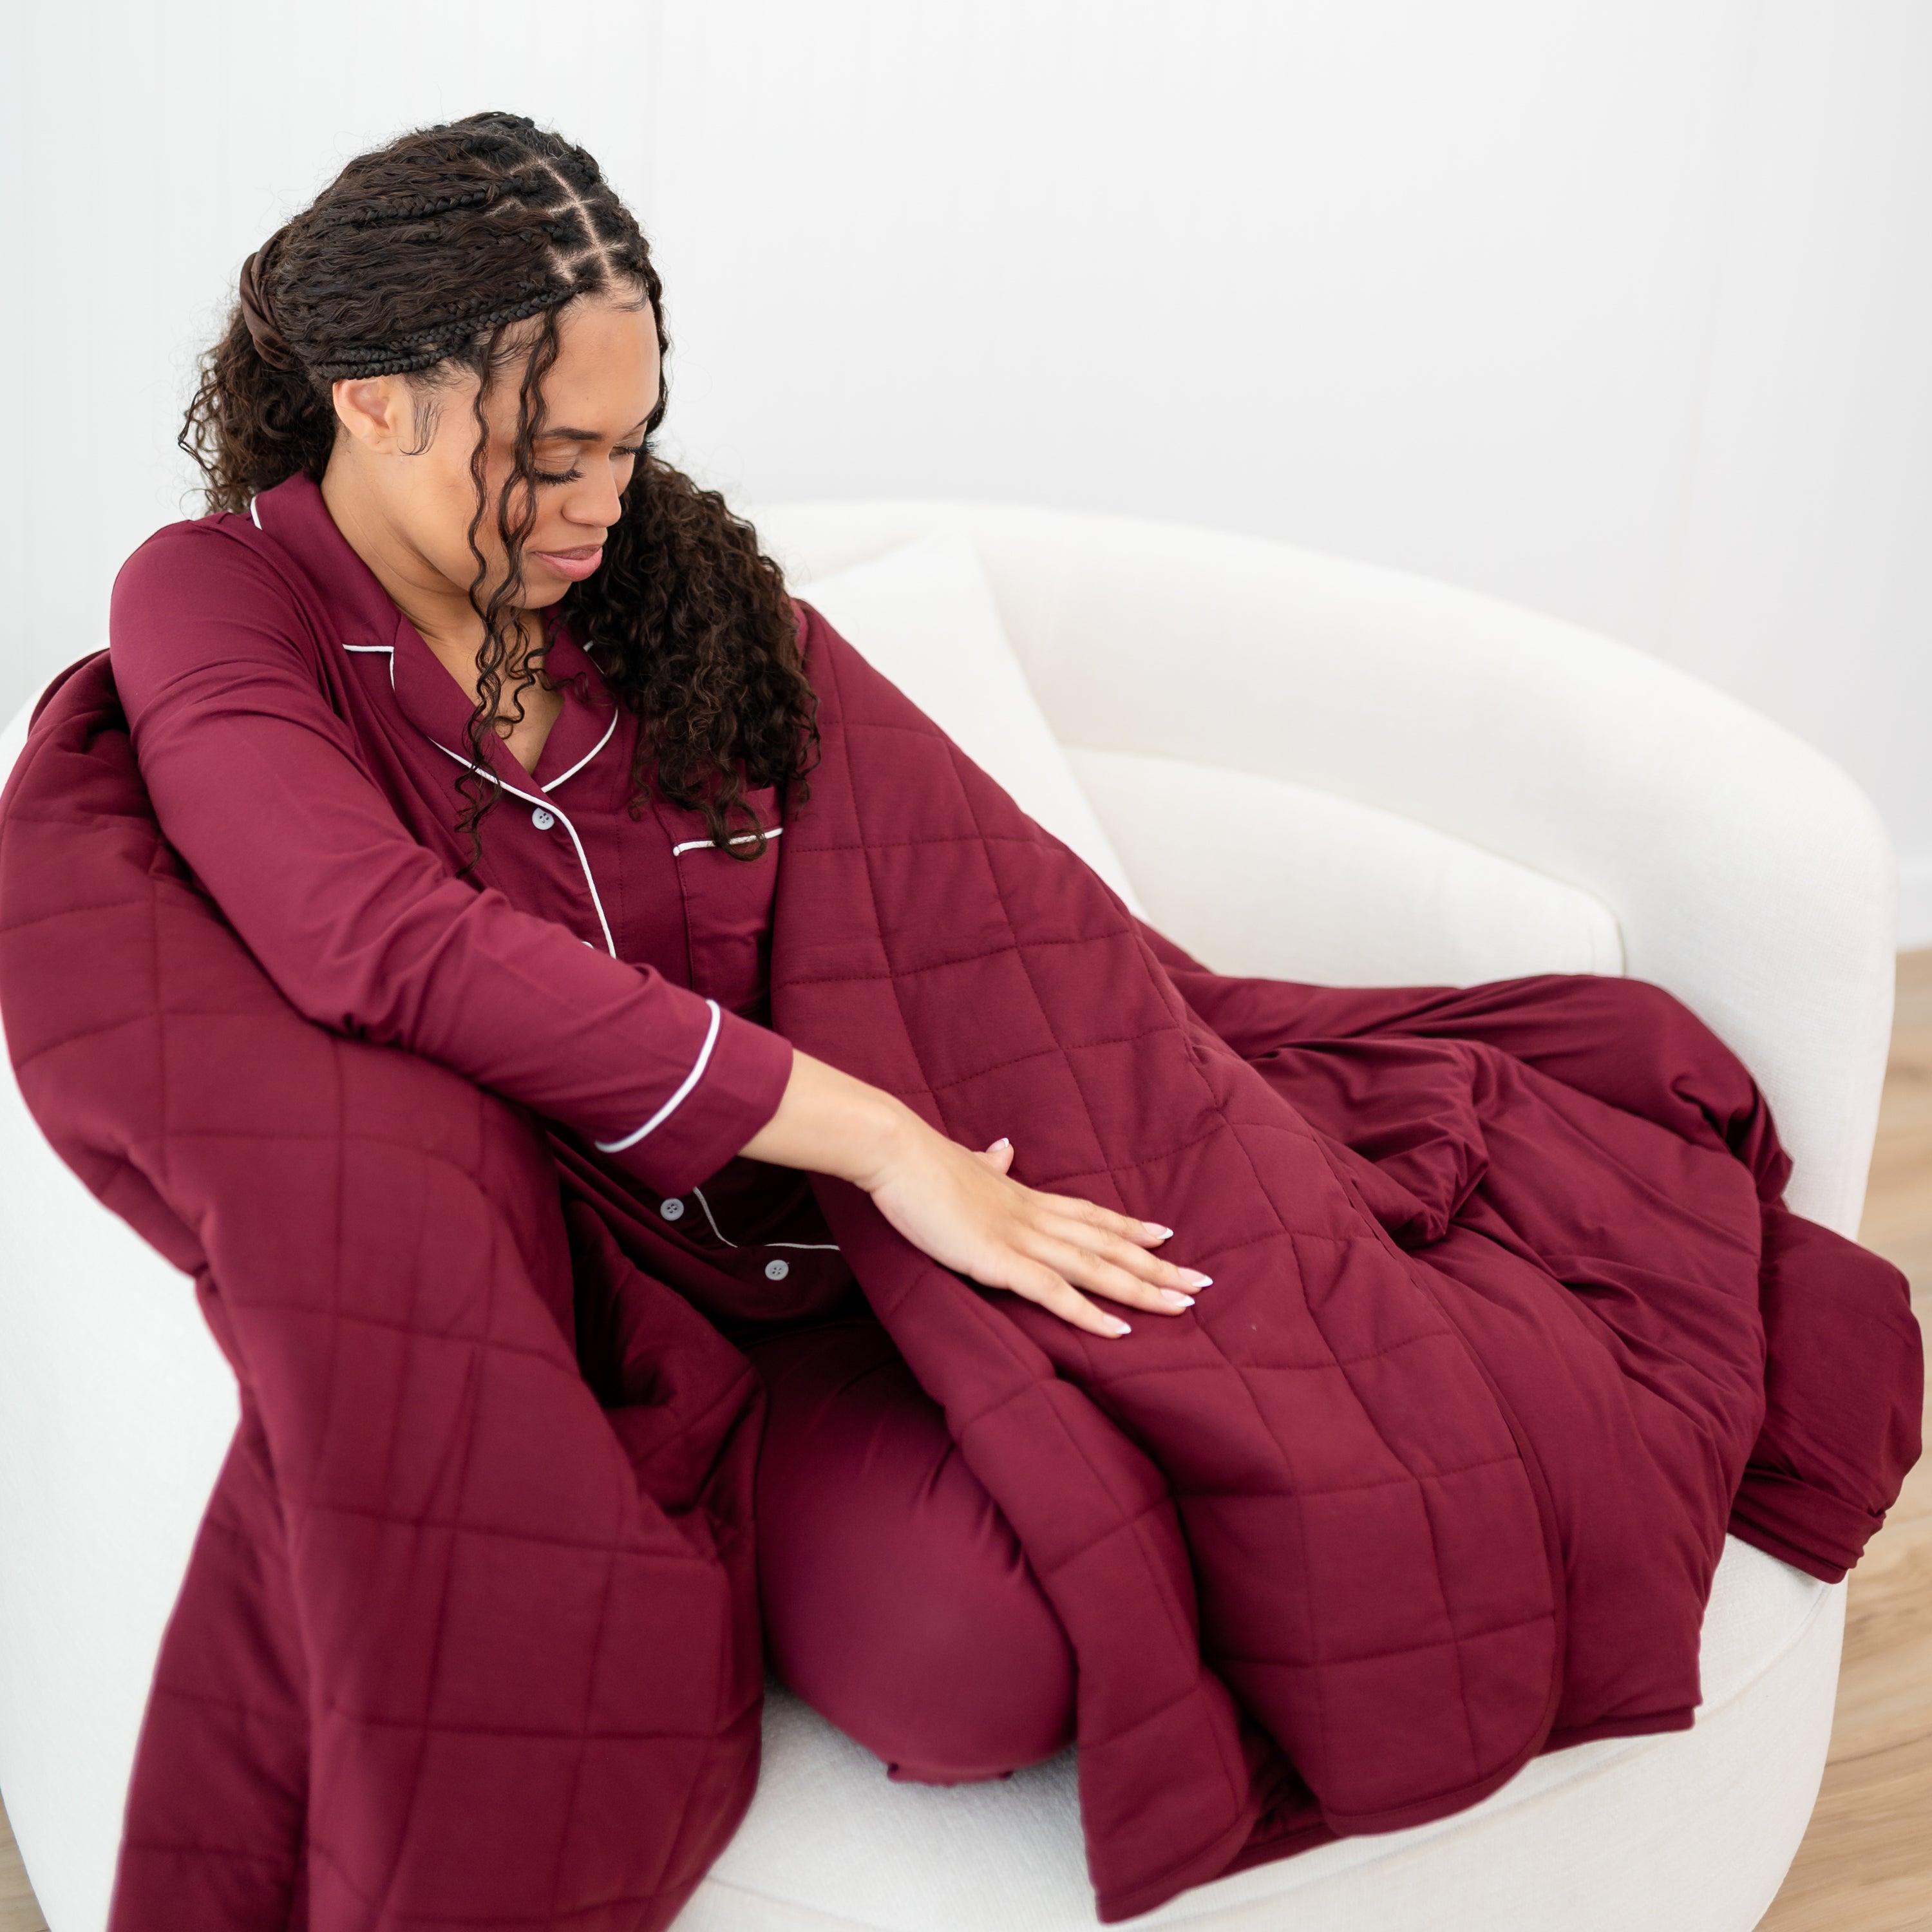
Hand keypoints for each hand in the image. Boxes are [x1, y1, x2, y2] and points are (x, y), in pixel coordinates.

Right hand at [865, 1128, 1211, 1338]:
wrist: (895, 1153)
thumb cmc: (922, 1165)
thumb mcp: (966, 1163)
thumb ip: (989, 1162)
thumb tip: (1004, 1150)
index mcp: (1025, 1197)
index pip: (1091, 1214)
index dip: (1130, 1227)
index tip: (1166, 1236)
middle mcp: (1035, 1217)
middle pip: (1109, 1244)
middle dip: (1157, 1266)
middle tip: (1200, 1283)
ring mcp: (1020, 1238)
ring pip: (1095, 1267)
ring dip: (1141, 1289)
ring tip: (1182, 1306)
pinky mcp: (998, 1260)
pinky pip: (1054, 1292)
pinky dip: (1090, 1313)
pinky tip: (1120, 1330)